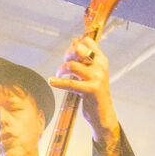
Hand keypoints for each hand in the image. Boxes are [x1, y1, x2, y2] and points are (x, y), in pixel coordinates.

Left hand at [49, 36, 119, 154]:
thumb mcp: (93, 72)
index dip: (76, 44)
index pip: (88, 41)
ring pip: (72, 65)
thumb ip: (85, 58)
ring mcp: (96, 78)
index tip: (70, 54)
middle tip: (63, 64)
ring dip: (61, 69)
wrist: (103, 114)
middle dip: (67, 54)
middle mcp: (100, 67)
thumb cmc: (95, 92)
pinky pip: (69, 83)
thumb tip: (75, 40)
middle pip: (78, 50)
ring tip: (58, 75)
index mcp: (102, 60)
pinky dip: (58, 82)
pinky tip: (51, 81)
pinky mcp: (90, 90)